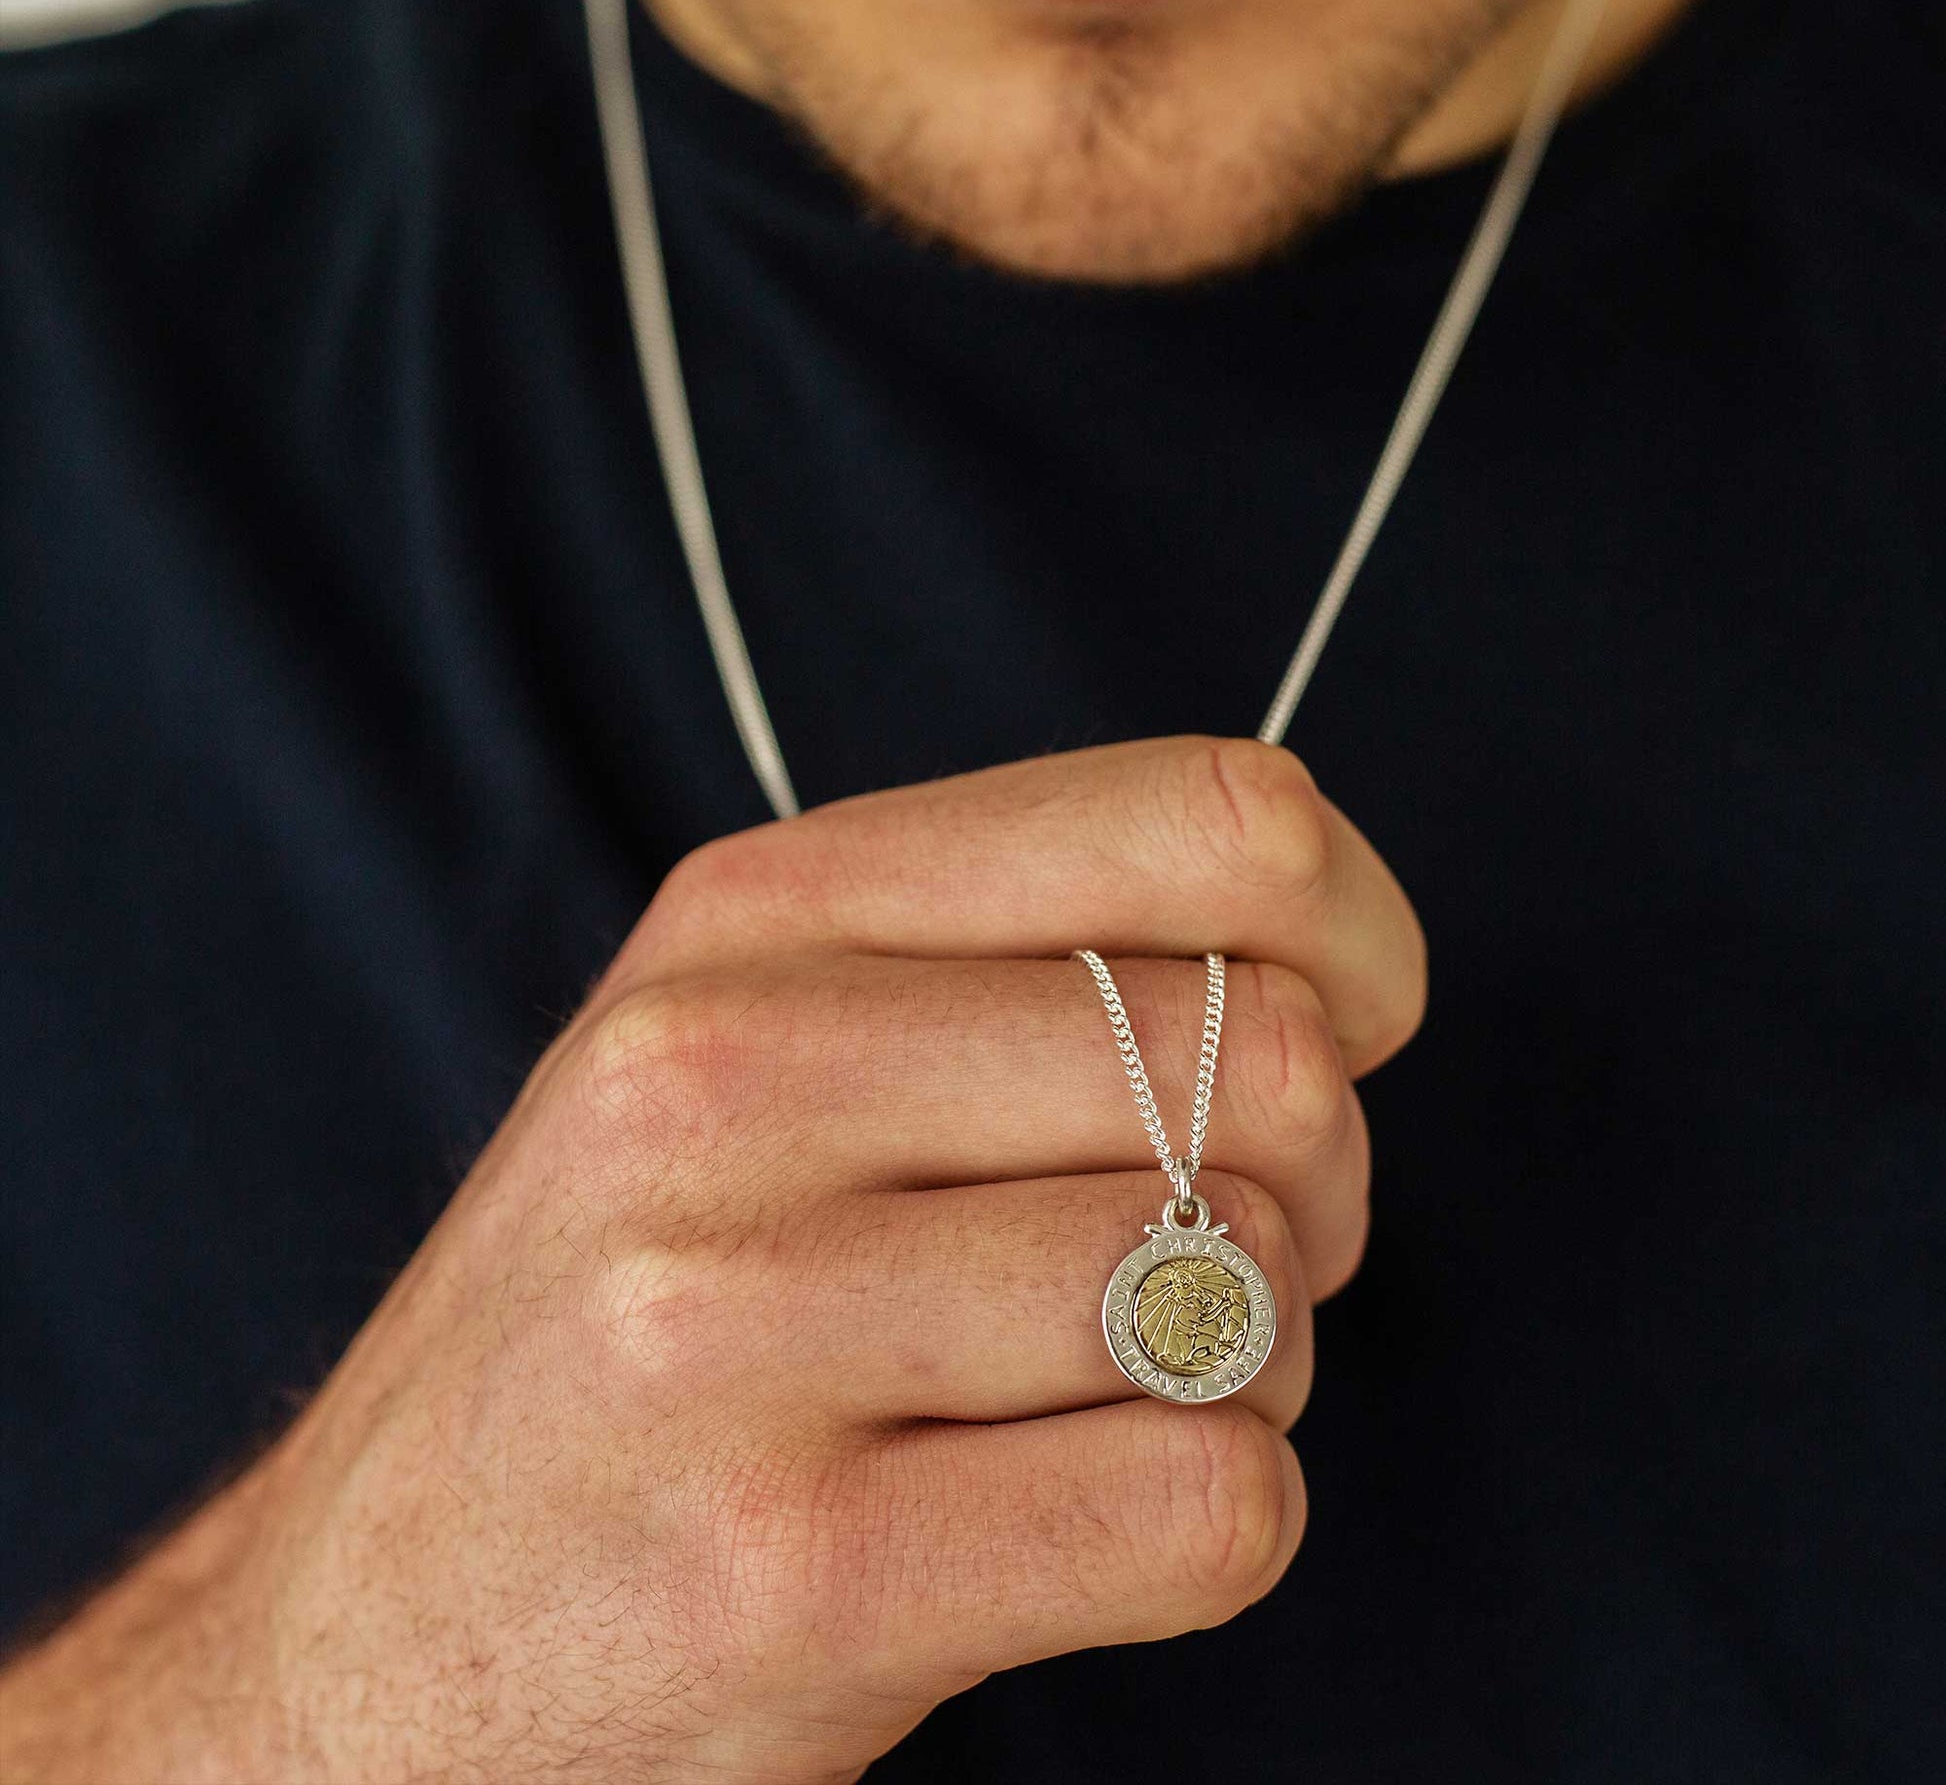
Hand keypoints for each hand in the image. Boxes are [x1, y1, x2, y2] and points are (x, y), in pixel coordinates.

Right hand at [0, 738, 1424, 1783]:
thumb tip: (1328, 972)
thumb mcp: (747, 1057)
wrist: (358, 1650)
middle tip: (1199, 1264)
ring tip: (1102, 1398)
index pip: (1207, 821)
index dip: (1352, 932)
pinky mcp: (792, 1572)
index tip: (1347, 1031)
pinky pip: (1208, 1502)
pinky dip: (1213, 1524)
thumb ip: (1001, 967)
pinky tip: (1069, 1525)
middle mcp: (727, 1079)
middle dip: (1308, 1188)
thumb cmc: (630, 1323)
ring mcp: (741, 1324)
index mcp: (751, 919)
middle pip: (1266, 1062)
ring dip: (1251, 1366)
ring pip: (1245, 1285)